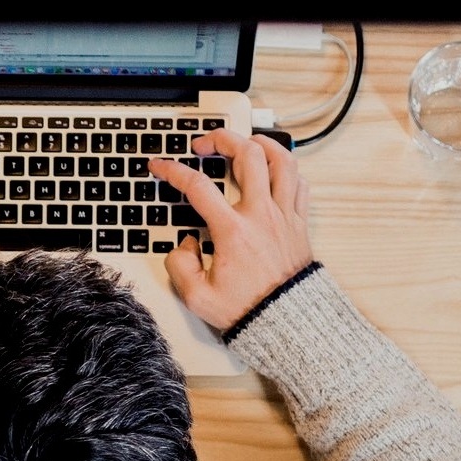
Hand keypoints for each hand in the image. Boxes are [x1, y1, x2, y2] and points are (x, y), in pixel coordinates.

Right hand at [149, 130, 312, 331]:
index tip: (161, 166)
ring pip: (281, 160)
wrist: (286, 322)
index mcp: (233, 232)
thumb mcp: (198, 297)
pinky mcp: (299, 223)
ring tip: (245, 142)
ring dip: (261, 144)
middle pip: (247, 155)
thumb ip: (180, 266)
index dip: (174, 171)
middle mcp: (261, 216)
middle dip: (223, 138)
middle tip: (206, 143)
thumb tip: (185, 244)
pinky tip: (273, 170)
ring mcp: (283, 216)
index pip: (198, 187)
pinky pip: (299, 183)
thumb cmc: (248, 310)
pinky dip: (286, 169)